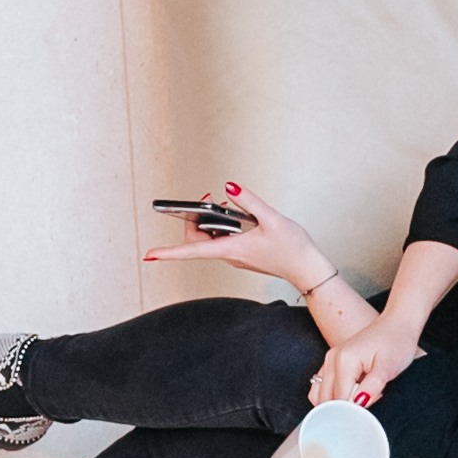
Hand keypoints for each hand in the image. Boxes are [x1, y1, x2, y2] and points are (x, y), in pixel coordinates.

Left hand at [146, 182, 327, 292]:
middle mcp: (229, 255)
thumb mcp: (272, 219)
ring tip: (224, 203)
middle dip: (194, 219)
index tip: (149, 255)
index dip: (168, 253)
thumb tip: (229, 187)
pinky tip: (238, 215)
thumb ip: (249, 201)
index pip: (192, 251)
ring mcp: (235, 256)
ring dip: (211, 221)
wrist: (308, 269)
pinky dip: (224, 226)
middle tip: (207, 198)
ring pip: (210, 239)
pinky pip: (223, 240)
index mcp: (231, 249)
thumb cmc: (293, 248)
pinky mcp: (243, 254)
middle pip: (198, 239)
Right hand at [317, 304, 423, 406]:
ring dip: (337, 402)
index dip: (353, 410)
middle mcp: (332, 359)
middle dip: (345, 407)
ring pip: (320, 394)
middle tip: (368, 399)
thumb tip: (359, 403)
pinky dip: (333, 395)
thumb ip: (372, 387)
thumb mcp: (388, 367)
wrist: (397, 324)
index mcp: (344, 361)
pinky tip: (352, 391)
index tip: (369, 409)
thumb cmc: (396, 342)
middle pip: (326, 399)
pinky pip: (321, 385)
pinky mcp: (332, 361)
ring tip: (360, 394)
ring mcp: (329, 359)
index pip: (339, 399)